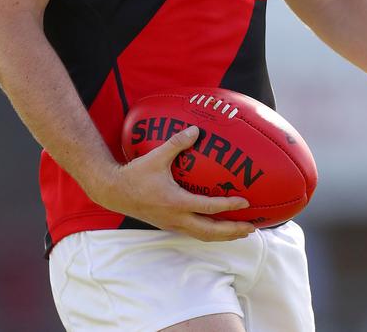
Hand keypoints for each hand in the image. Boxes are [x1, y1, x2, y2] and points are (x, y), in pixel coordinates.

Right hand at [92, 126, 254, 240]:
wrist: (114, 192)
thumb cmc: (135, 174)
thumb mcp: (156, 156)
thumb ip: (177, 142)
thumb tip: (195, 130)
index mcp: (175, 203)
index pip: (208, 208)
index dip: (228, 206)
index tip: (245, 202)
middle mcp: (176, 218)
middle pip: (210, 232)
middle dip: (232, 232)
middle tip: (252, 228)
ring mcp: (172, 224)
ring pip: (202, 236)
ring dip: (223, 236)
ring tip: (241, 232)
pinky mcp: (168, 224)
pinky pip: (194, 233)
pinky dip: (209, 232)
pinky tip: (217, 226)